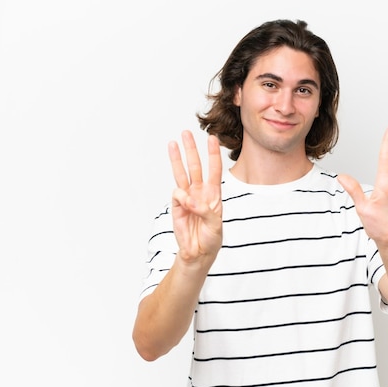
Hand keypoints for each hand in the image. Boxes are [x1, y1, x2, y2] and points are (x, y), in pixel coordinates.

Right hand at [168, 131, 222, 262]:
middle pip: (196, 166)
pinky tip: (185, 204)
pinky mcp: (177, 206)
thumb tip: (188, 199)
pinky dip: (181, 197)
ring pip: (182, 174)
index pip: (214, 170)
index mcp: (214, 194)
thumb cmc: (211, 239)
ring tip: (172, 143)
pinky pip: (177, 194)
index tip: (212, 139)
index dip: (213, 154)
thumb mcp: (215, 226)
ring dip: (177, 159)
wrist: (198, 253)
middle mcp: (200, 192)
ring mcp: (188, 198)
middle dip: (192, 150)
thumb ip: (205, 211)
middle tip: (186, 133)